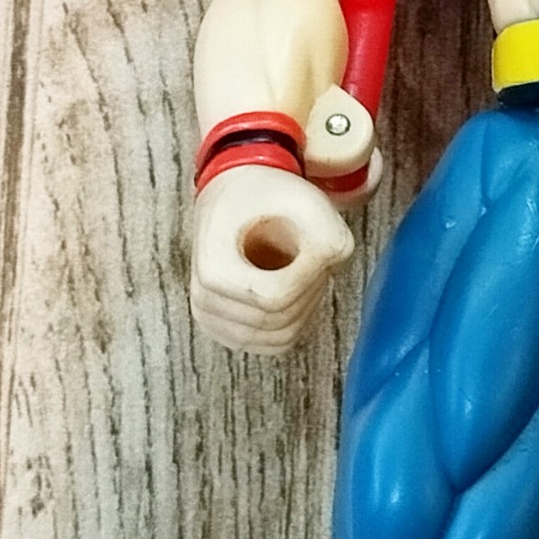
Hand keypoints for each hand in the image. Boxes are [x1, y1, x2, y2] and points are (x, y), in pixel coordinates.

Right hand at [189, 165, 354, 354]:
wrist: (237, 194)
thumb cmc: (265, 197)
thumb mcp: (307, 204)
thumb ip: (331, 239)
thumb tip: (332, 270)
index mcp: (214, 270)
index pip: (275, 299)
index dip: (308, 279)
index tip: (316, 252)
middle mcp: (206, 301)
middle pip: (278, 322)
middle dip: (310, 292)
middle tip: (313, 258)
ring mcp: (214, 319)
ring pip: (279, 338)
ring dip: (305, 307)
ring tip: (303, 271)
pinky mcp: (227, 329)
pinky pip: (274, 344)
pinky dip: (296, 320)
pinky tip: (296, 289)